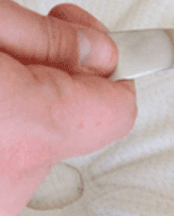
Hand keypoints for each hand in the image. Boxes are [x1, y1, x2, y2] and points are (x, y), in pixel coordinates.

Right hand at [0, 0, 135, 215]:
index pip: (119, 108)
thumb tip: (98, 51)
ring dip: (28, 100)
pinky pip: (8, 156)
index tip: (95, 41)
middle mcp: (13, 175)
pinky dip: (4, 125)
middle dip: (61, 74)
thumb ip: (53, 41)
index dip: (114, 67)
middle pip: (79, 119)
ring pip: (40, 137)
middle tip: (27, 40)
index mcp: (31, 126)